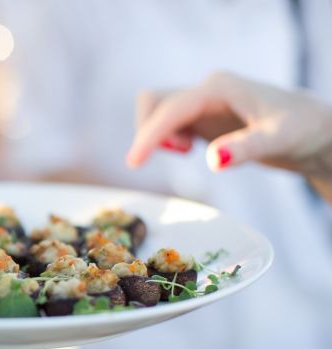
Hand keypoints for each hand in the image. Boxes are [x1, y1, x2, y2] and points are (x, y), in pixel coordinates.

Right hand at [126, 71, 331, 199]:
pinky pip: (166, 122)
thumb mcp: (279, 140)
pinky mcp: (200, 117)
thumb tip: (214, 161)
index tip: (134, 163)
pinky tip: (189, 150)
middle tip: (180, 154)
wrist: (313, 129)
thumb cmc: (301, 130)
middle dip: (150, 132)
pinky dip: (164, 138)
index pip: (171, 108)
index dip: (150, 134)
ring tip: (186, 152)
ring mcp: (201, 102)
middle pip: (154, 103)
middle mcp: (205, 90)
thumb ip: (246, 148)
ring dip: (156, 134)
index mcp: (219, 88)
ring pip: (156, 111)